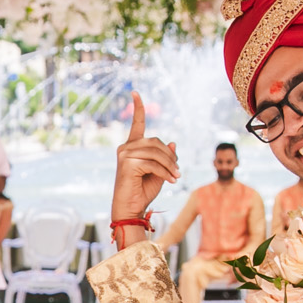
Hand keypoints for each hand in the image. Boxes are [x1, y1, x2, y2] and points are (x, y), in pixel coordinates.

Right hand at [110, 91, 178, 243]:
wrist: (130, 209)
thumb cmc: (143, 192)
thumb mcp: (159, 172)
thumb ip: (165, 157)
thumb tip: (172, 143)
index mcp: (132, 147)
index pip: (137, 124)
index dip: (138, 108)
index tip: (135, 92)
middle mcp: (126, 148)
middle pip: (155, 142)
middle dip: (170, 156)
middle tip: (178, 171)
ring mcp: (125, 154)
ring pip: (156, 152)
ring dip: (170, 165)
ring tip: (176, 177)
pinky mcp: (127, 163)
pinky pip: (153, 164)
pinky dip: (165, 172)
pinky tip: (171, 180)